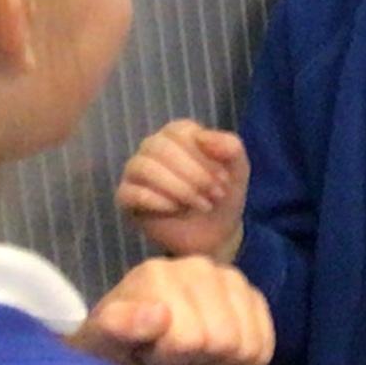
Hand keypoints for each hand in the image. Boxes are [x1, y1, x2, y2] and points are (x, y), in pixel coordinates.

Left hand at [68, 257, 273, 364]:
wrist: (137, 349)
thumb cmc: (117, 348)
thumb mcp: (102, 344)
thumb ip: (119, 327)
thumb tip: (158, 314)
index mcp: (159, 274)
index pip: (188, 338)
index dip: (170, 358)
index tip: (149, 351)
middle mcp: (199, 266)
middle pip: (222, 341)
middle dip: (195, 359)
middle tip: (169, 355)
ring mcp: (232, 280)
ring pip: (246, 345)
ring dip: (217, 361)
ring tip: (189, 352)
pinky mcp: (253, 298)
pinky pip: (264, 347)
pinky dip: (241, 362)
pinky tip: (215, 354)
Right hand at [117, 120, 247, 262]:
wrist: (215, 232)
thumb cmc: (222, 194)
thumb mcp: (238, 169)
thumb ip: (230, 146)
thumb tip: (202, 137)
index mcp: (177, 135)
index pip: (181, 132)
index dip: (204, 156)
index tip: (224, 179)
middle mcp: (152, 148)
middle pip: (161, 147)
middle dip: (194, 174)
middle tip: (215, 195)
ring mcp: (136, 172)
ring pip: (144, 167)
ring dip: (179, 188)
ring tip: (202, 204)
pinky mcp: (127, 197)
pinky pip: (131, 192)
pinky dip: (157, 201)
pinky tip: (176, 209)